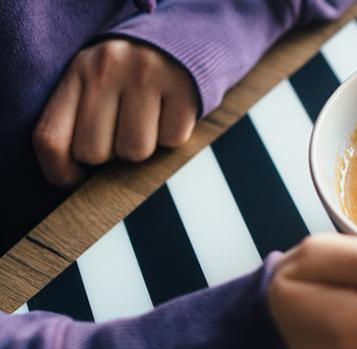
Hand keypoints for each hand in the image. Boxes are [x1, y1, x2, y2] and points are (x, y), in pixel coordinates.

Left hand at [33, 39, 197, 186]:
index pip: (51, 139)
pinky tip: (171, 114)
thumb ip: (78, 120)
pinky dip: (173, 135)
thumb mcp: (95, 85)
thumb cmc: (132, 77)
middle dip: (111, 154)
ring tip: (149, 122)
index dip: (61, 172)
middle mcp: (106, 68)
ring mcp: (146, 74)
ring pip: (135, 150)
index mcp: (77, 72)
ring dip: (145, 146)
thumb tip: (76, 178)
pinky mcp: (182, 84)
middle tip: (124, 132)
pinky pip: (172, 139)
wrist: (183, 38)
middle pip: (94, 152)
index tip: (78, 178)